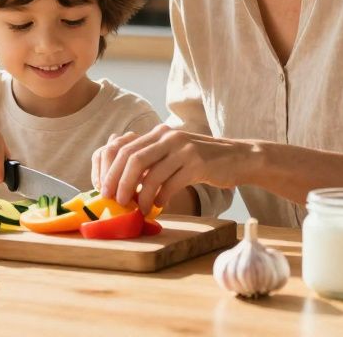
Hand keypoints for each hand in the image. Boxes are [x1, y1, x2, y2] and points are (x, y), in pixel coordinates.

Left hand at [92, 124, 246, 212]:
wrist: (237, 157)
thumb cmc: (201, 161)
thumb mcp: (173, 154)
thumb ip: (151, 162)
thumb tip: (122, 184)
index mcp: (158, 134)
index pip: (124, 148)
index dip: (110, 170)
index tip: (104, 190)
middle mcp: (168, 137)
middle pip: (132, 159)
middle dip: (120, 183)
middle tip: (116, 201)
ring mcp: (183, 149)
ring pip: (151, 174)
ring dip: (141, 196)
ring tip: (139, 208)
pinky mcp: (198, 164)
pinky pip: (172, 184)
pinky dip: (162, 198)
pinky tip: (160, 205)